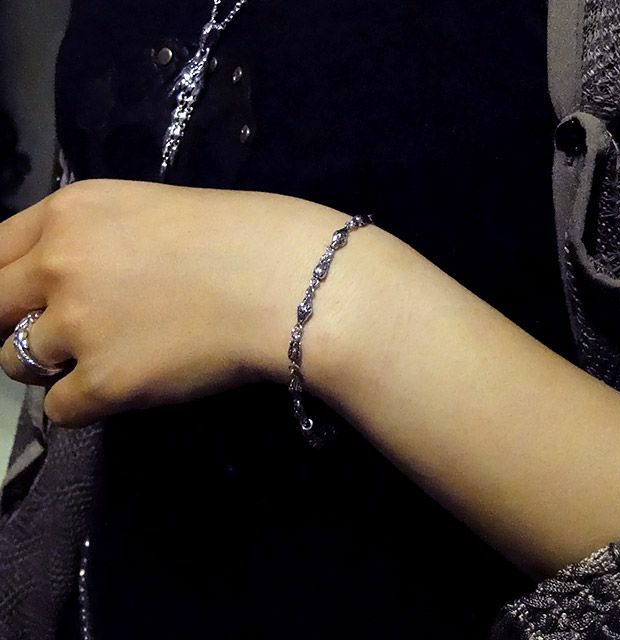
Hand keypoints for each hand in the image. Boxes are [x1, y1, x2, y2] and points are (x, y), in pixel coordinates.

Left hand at [0, 179, 350, 426]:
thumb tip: (66, 278)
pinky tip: (128, 385)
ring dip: (53, 365)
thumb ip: (95, 241)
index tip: (18, 303)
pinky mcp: (106, 382)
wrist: (283, 281)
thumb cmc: (237, 237)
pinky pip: (61, 410)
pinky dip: (87, 402)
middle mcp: (58, 265)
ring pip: (15, 362)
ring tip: (107, 359)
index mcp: (70, 211)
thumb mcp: (151, 214)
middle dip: (18, 324)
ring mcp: (77, 326)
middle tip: (62, 335)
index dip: (3, 282)